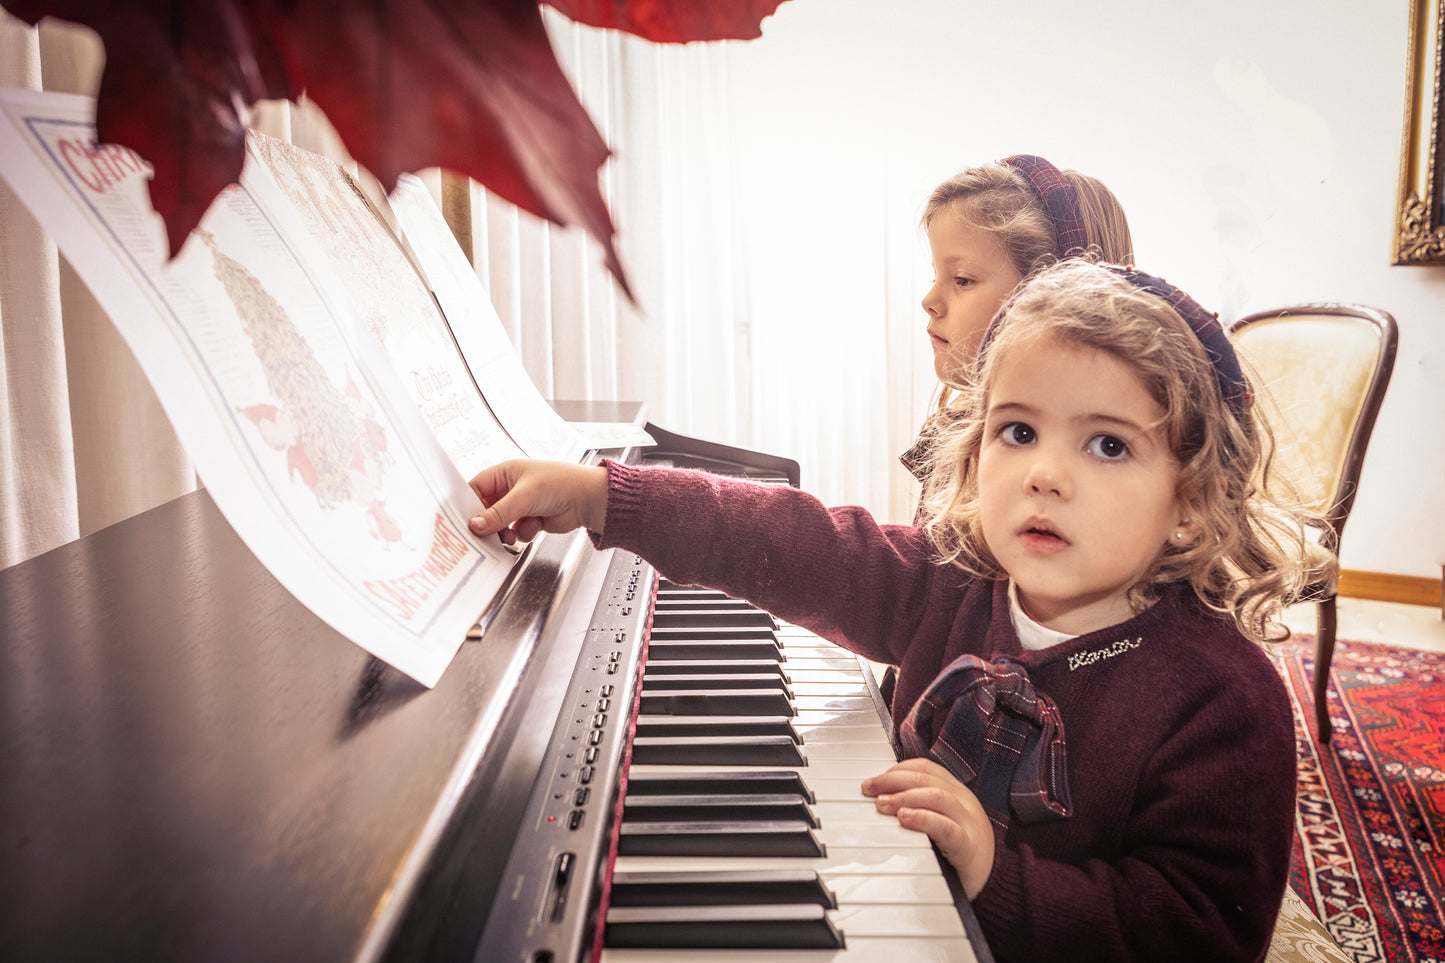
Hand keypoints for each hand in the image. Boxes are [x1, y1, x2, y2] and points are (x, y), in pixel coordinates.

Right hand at [468, 460, 607, 545]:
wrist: (588, 500)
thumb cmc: (560, 484)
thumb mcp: (524, 497)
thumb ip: (498, 513)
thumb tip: (475, 524)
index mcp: (505, 473)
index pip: (475, 489)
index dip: (468, 506)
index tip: (464, 522)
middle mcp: (510, 488)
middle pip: (486, 510)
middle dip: (488, 524)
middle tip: (486, 535)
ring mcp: (520, 505)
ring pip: (500, 524)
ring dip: (506, 532)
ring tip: (512, 534)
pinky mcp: (530, 519)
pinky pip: (515, 532)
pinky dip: (523, 533)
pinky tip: (536, 525)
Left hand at [862, 758, 994, 898]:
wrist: (994, 883)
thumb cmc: (960, 852)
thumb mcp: (940, 822)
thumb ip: (921, 807)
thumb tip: (882, 797)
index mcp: (957, 792)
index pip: (926, 768)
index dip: (898, 769)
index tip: (875, 780)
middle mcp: (964, 802)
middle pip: (926, 779)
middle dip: (893, 780)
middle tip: (869, 790)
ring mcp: (969, 822)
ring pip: (936, 796)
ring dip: (903, 797)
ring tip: (882, 804)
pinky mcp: (968, 846)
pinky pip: (946, 827)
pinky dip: (922, 819)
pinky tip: (904, 819)